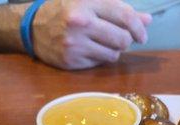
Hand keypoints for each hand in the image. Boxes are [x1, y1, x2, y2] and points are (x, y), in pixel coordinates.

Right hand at [32, 0, 151, 69]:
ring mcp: (76, 44)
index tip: (143, 35)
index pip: (124, 16)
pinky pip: (99, 63)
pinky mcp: (72, 61)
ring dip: (113, 51)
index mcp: (86, 2)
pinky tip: (90, 50)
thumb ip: (119, 10)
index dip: (138, 27)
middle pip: (122, 39)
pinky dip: (99, 58)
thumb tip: (147, 20)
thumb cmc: (64, 11)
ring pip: (113, 55)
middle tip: (122, 39)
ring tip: (102, 43)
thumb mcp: (89, 2)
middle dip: (126, 41)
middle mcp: (81, 23)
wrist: (31, 28)